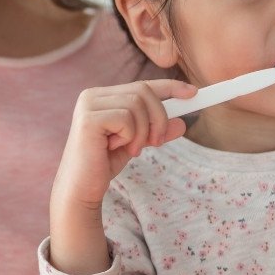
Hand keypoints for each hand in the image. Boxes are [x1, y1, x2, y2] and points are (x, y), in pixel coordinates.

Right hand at [48, 79, 194, 274]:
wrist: (81, 189)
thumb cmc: (103, 164)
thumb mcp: (136, 144)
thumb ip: (155, 131)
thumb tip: (181, 123)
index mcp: (102, 96)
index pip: (141, 85)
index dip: (169, 87)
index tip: (193, 92)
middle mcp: (93, 95)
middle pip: (143, 91)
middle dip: (158, 117)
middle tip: (156, 141)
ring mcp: (88, 105)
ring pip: (137, 105)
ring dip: (142, 132)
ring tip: (130, 149)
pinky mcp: (89, 118)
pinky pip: (126, 118)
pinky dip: (130, 136)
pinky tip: (116, 148)